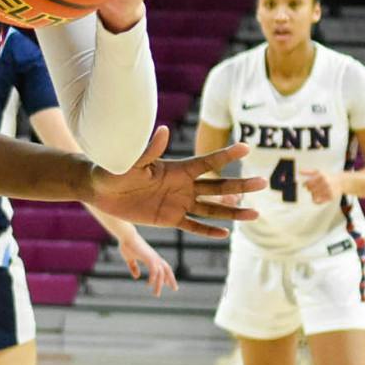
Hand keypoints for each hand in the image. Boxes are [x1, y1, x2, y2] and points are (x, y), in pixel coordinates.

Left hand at [84, 128, 263, 236]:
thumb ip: (149, 151)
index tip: (246, 147)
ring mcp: (178, 203)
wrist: (100, 189)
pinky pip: (193, 226)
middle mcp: (182, 185)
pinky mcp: (169, 218)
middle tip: (264, 182)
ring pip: (212, 208)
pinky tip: (226, 234)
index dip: (226, 155)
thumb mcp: (131, 162)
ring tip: (256, 214)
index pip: (207, 162)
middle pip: (217, 186)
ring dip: (232, 212)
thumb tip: (162, 130)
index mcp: (176, 169)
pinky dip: (208, 231)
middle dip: (240, 185)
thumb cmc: (113, 170)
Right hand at [116, 229, 177, 294]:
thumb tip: (137, 276)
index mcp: (152, 257)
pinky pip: (154, 270)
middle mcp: (155, 257)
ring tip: (156, 294)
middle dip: (171, 279)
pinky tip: (150, 284)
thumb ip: (133, 267)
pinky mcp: (149, 257)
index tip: (168, 284)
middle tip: (175, 289)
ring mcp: (153, 257)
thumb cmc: (127, 245)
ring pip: (161, 273)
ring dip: (159, 284)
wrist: (126, 236)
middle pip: (167, 269)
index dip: (167, 275)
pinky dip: (153, 277)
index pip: (164, 267)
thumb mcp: (129, 259)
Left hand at [299, 167, 341, 201]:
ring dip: (313, 195)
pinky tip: (316, 199)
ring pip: (314, 196)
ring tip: (315, 192)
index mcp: (321, 177)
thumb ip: (308, 172)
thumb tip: (299, 171)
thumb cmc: (327, 176)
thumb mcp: (318, 172)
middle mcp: (325, 183)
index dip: (305, 185)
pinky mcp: (331, 197)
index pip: (308, 183)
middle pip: (310, 190)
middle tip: (312, 188)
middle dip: (310, 189)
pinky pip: (319, 202)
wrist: (341, 182)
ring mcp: (329, 190)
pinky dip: (315, 201)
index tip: (305, 185)